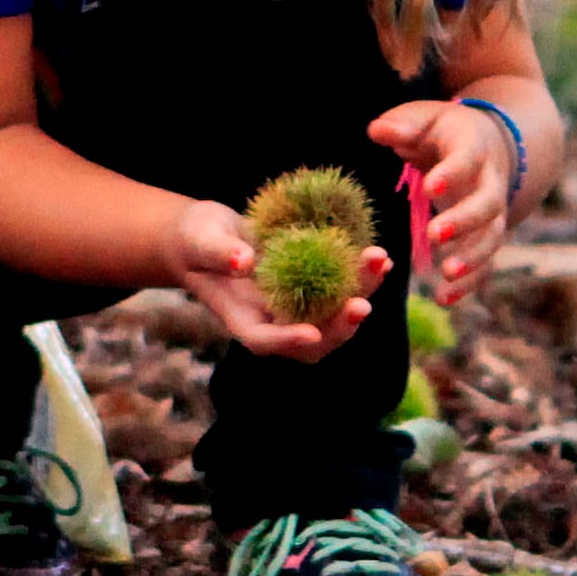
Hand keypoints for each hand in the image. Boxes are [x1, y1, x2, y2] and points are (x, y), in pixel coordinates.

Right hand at [166, 196, 377, 364]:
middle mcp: (274, 319)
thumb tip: (245, 261)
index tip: (310, 333)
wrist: (209, 234)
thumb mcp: (200, 239)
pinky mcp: (313, 286)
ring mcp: (296, 305)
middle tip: (361, 304)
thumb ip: (218, 252)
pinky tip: (380, 259)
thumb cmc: (195, 240)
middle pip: (312, 340)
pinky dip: (362, 278)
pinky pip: (342, 289)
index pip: (264, 340)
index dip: (287, 341)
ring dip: (361, 294)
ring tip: (380, 263)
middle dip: (339, 326)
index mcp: (242, 319)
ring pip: (334, 316)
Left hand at [366, 97, 514, 307]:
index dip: (453, 173)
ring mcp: (493, 213)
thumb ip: (402, 125)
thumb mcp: (425, 118)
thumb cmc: (443, 132)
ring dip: (472, 258)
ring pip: (491, 237)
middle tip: (435, 235)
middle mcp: (490, 182)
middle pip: (487, 204)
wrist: (490, 145)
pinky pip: (485, 263)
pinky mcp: (487, 236)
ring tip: (447, 274)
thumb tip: (377, 131)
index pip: (467, 159)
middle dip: (463, 221)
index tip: (431, 185)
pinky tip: (445, 299)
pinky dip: (470, 283)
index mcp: (473, 146)